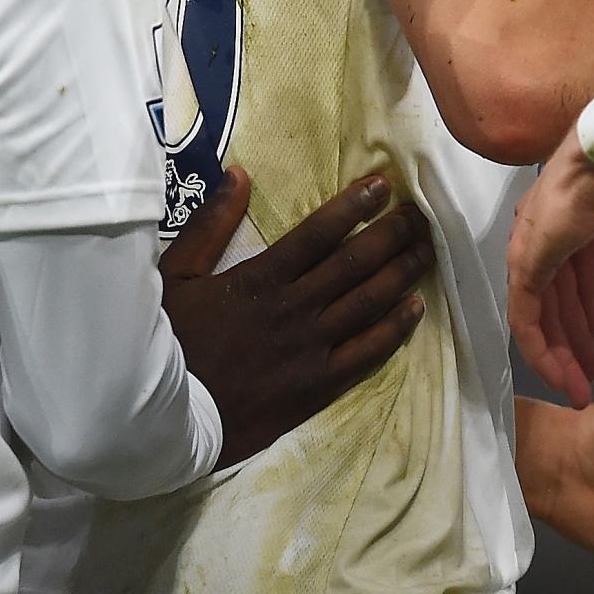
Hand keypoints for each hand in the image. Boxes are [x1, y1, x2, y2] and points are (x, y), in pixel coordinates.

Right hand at [160, 168, 434, 466]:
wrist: (164, 419)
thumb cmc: (169, 343)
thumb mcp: (175, 275)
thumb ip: (209, 224)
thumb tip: (239, 174)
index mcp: (260, 278)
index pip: (319, 233)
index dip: (355, 206)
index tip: (382, 186)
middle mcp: (294, 308)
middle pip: (355, 262)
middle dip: (392, 233)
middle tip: (420, 214)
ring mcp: (311, 348)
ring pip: (369, 302)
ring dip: (403, 271)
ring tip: (428, 248)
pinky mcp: (319, 384)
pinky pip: (367, 352)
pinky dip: (395, 328)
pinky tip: (416, 307)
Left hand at [509, 136, 593, 406]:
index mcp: (566, 218)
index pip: (569, 275)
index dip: (583, 311)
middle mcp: (540, 234)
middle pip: (553, 301)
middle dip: (570, 343)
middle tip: (587, 379)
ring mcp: (529, 248)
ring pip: (537, 316)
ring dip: (557, 356)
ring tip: (578, 390)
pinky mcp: (526, 262)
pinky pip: (525, 317)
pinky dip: (539, 349)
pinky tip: (558, 374)